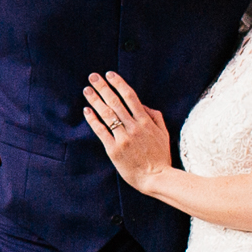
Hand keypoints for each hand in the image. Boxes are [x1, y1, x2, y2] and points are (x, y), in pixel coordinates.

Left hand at [81, 71, 172, 190]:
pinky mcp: (114, 150)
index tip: (110, 74)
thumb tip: (143, 105)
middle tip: (93, 76)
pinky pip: (101, 131)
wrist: (156, 177)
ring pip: (107, 114)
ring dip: (95, 100)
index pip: (130, 97)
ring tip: (87, 90)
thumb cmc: (160, 156)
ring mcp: (123, 138)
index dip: (119, 84)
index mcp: (145, 121)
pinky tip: (87, 111)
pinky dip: (93, 120)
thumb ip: (155, 117)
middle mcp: (133, 127)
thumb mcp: (164, 133)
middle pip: (115, 102)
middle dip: (103, 87)